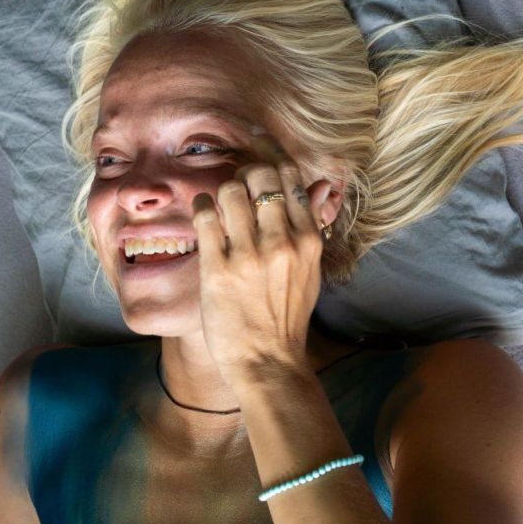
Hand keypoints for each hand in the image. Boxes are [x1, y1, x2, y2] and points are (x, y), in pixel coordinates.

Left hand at [191, 159, 323, 385]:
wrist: (268, 362)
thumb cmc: (287, 316)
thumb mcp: (310, 269)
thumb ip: (313, 224)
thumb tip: (322, 185)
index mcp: (308, 240)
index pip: (289, 177)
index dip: (270, 161)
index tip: (258, 161)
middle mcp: (281, 242)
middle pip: (259, 176)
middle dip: (244, 176)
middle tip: (237, 191)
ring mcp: (248, 256)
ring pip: (230, 191)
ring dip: (220, 193)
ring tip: (218, 207)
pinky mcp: (217, 270)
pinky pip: (204, 217)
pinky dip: (200, 207)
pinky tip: (202, 214)